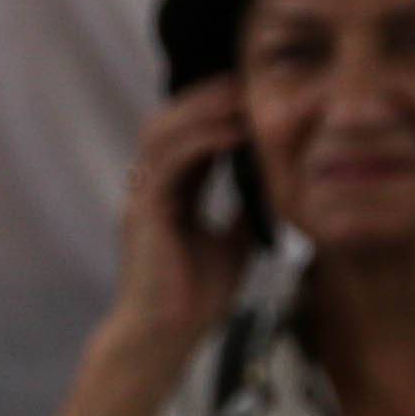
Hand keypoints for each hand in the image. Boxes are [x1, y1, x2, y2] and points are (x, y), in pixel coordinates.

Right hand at [102, 80, 261, 370]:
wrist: (166, 337)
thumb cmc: (195, 299)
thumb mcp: (232, 243)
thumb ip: (243, 212)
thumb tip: (272, 187)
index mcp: (169, 195)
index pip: (189, 136)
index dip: (217, 110)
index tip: (255, 92)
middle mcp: (151, 189)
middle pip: (171, 122)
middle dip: (207, 97)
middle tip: (249, 78)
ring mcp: (142, 198)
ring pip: (163, 132)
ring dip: (203, 109)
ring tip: (242, 94)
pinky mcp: (144, 212)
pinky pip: (169, 161)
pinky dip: (200, 140)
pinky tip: (234, 130)